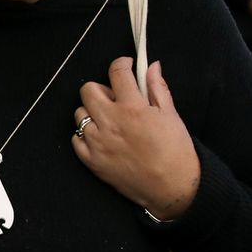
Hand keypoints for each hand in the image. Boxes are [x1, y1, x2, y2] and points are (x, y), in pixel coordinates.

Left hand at [73, 58, 200, 219]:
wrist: (172, 188)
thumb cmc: (176, 151)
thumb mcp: (171, 115)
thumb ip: (157, 88)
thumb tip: (151, 66)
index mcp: (132, 108)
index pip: (117, 72)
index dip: (121, 64)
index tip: (125, 66)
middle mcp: (110, 122)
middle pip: (88, 90)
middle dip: (101, 89)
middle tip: (115, 98)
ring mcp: (98, 142)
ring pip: (79, 114)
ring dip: (92, 112)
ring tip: (109, 121)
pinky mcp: (91, 161)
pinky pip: (76, 139)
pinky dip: (86, 136)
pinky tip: (102, 139)